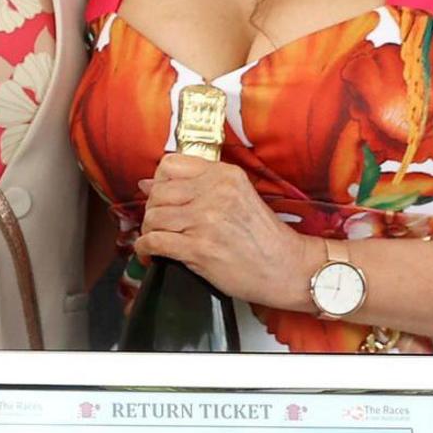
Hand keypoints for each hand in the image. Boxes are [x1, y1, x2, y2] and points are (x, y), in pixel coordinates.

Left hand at [135, 153, 314, 306]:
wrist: (287, 268)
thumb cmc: (263, 237)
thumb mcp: (238, 196)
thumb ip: (197, 185)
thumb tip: (147, 183)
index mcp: (225, 175)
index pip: (170, 164)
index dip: (159, 182)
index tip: (163, 197)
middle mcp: (215, 193)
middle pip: (158, 192)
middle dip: (152, 209)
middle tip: (159, 223)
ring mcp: (206, 220)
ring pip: (153, 216)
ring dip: (149, 230)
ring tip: (157, 238)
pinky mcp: (199, 248)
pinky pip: (154, 242)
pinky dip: (145, 249)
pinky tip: (150, 253)